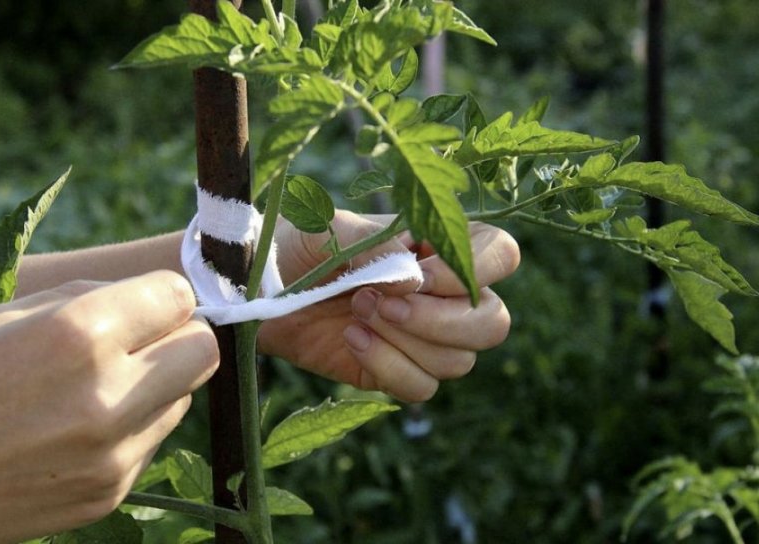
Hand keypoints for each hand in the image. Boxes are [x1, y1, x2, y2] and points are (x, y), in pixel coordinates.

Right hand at [0, 271, 217, 543]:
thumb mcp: (9, 314)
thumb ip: (94, 298)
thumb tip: (160, 298)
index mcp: (79, 336)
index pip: (180, 297)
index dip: (164, 295)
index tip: (147, 302)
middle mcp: (107, 397)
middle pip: (204, 350)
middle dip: (181, 336)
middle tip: (144, 339)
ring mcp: (113, 454)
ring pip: (183, 398)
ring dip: (158, 383)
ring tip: (100, 387)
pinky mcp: (111, 492)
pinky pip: (153, 441)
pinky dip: (134, 426)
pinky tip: (82, 428)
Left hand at [258, 211, 519, 402]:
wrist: (258, 287)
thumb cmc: (299, 244)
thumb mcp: (331, 230)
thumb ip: (374, 247)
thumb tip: (414, 281)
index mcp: (439, 246)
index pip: (500, 255)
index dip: (473, 270)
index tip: (418, 273)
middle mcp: (443, 294)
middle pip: (493, 322)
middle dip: (439, 320)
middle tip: (377, 302)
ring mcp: (423, 338)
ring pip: (459, 361)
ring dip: (404, 341)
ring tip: (355, 312)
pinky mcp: (396, 371)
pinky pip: (421, 388)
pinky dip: (388, 368)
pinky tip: (351, 340)